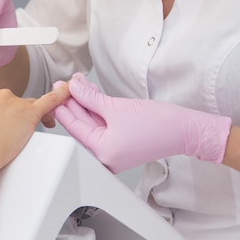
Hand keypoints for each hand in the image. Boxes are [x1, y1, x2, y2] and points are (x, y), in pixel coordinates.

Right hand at [0, 84, 69, 201]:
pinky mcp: (29, 114)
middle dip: (12, 117)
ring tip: (22, 133)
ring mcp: (16, 103)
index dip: (1, 113)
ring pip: (28, 106)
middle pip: (13, 103)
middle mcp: (0, 94)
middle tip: (7, 135)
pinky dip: (61, 95)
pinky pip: (49, 101)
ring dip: (28, 117)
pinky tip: (68, 91)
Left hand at [53, 73, 231, 172]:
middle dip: (73, 102)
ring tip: (76, 84)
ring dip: (85, 103)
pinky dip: (98, 109)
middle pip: (83, 124)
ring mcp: (114, 150)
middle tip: (62, 85)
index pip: (75, 127)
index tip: (55, 92)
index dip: (64, 106)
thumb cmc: (157, 124)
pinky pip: (104, 124)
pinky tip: (90, 93)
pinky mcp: (121, 142)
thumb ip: (91, 98)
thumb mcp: (116, 107)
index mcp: (102, 152)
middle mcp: (105, 156)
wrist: (183, 129)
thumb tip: (74, 88)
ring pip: (93, 122)